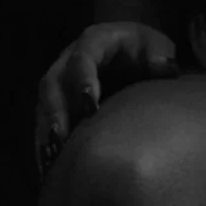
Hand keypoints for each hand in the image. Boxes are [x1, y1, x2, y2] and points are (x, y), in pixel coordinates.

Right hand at [34, 21, 181, 178]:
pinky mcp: (56, 101)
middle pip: (53, 82)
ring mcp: (60, 80)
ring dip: (46, 130)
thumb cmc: (144, 49)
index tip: (89, 105)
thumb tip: (162, 66)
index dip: (82, 79)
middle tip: (62, 137)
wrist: (131, 52)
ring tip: (52, 157)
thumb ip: (160, 54)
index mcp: (94, 40)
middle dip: (56, 110)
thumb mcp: (156, 45)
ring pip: (43, 103)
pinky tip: (49, 164)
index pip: (83, 57)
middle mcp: (69, 59)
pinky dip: (44, 141)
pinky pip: (43, 120)